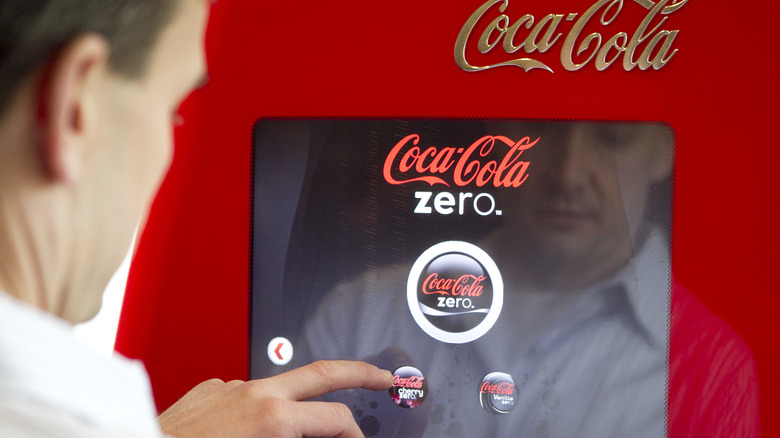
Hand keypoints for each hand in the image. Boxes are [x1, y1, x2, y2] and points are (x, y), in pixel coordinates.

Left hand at [158, 360, 392, 437]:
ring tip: (311, 417)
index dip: (356, 433)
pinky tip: (249, 430)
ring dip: (301, 398)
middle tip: (384, 377)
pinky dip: (257, 408)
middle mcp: (254, 394)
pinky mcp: (209, 389)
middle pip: (324, 372)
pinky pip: (245, 393)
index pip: (337, 419)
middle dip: (361, 372)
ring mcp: (231, 387)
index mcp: (272, 418)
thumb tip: (331, 435)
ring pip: (281, 384)